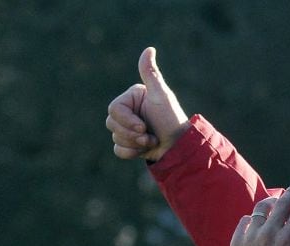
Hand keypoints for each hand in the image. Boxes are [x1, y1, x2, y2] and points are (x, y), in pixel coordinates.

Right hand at [106, 47, 189, 161]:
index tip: (143, 126)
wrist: (179, 147)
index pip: (113, 109)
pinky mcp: (129, 143)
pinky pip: (118, 150)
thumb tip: (149, 49)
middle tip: (149, 136)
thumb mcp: (161, 96)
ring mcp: (128, 127)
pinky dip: (130, 153)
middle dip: (131, 134)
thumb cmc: (171, 120)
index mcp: (132, 97)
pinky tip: (144, 150)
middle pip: (111, 124)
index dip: (126, 121)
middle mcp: (128, 110)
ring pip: (115, 137)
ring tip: (151, 141)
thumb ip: (151, 74)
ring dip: (134, 144)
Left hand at [229, 185, 289, 245]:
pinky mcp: (237, 239)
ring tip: (277, 199)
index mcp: (288, 238)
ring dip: (272, 200)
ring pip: (262, 207)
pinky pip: (245, 220)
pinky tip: (258, 218)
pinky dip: (253, 217)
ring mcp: (251, 234)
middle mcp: (269, 232)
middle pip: (282, 203)